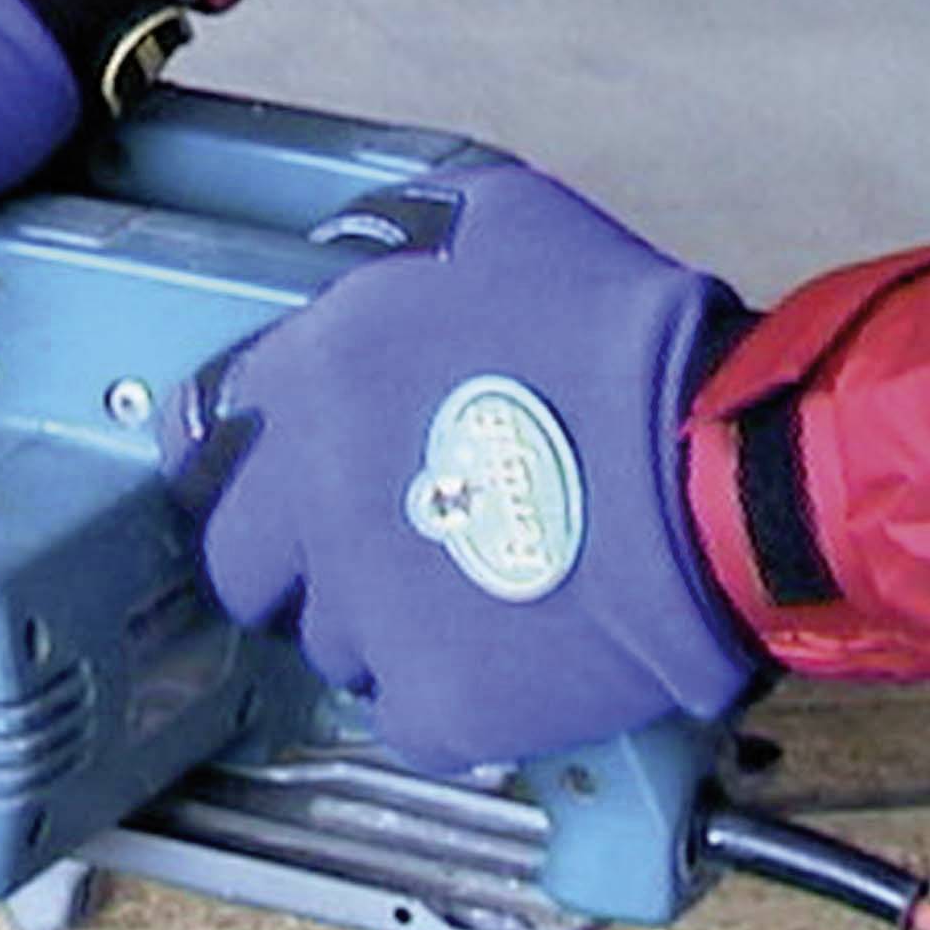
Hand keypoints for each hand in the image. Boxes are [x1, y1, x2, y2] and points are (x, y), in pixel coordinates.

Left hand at [160, 162, 764, 769]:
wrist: (727, 469)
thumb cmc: (624, 340)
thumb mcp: (499, 219)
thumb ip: (399, 236)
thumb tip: (359, 249)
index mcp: (314, 380)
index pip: (203, 440)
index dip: (243, 461)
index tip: (266, 477)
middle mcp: (313, 498)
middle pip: (241, 561)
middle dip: (289, 557)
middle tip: (366, 543)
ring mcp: (367, 608)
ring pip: (327, 639)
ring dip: (376, 620)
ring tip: (465, 590)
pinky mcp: (435, 698)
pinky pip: (405, 710)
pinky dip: (445, 691)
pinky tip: (501, 648)